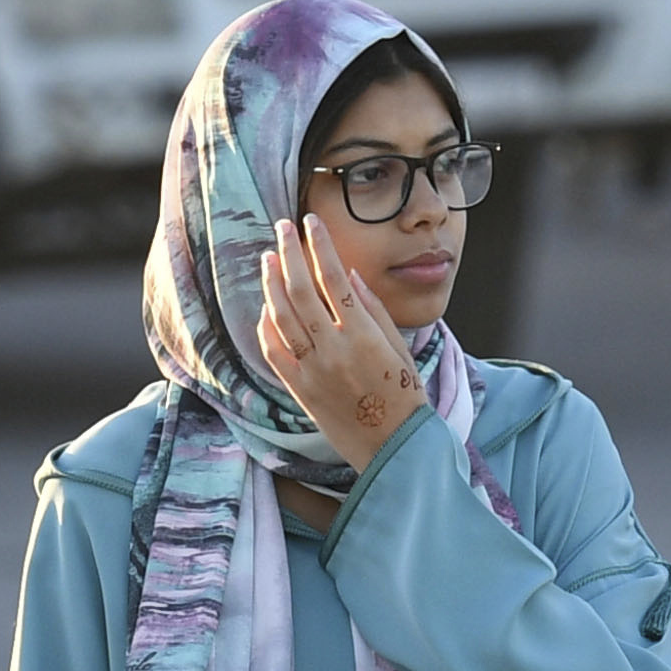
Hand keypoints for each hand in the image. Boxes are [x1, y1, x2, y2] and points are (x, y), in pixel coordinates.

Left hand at [250, 215, 418, 469]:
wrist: (393, 448)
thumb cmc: (405, 398)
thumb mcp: (400, 349)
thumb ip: (374, 310)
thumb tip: (350, 274)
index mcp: (364, 335)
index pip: (335, 278)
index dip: (320, 246)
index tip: (311, 222)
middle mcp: (334, 349)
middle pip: (302, 290)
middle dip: (289, 253)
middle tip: (281, 228)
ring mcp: (313, 370)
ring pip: (281, 317)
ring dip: (271, 283)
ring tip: (268, 259)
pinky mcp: (299, 390)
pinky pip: (274, 351)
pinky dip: (266, 325)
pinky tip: (266, 306)